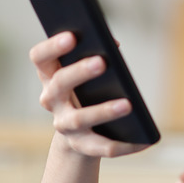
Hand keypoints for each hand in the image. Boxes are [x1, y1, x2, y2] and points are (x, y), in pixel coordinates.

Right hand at [29, 32, 148, 156]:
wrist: (80, 132)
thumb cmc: (88, 88)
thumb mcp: (86, 70)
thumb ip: (96, 53)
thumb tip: (113, 44)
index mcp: (50, 75)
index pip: (40, 58)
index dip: (52, 47)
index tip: (72, 36)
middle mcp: (51, 100)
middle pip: (60, 84)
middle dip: (80, 72)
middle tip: (102, 61)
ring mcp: (64, 124)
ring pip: (79, 118)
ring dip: (103, 111)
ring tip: (127, 104)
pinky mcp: (80, 145)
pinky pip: (101, 147)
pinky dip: (124, 145)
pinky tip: (144, 141)